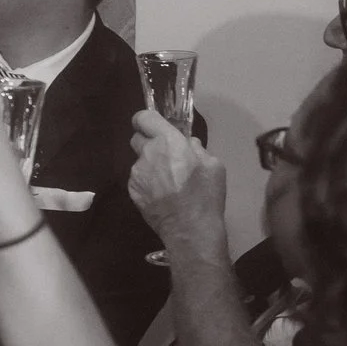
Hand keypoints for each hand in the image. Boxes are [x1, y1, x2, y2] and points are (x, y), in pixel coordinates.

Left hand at [128, 111, 228, 259]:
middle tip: (166, 156)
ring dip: (150, 165)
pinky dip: (147, 182)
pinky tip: (162, 194)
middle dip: (149, 143)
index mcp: (167, 142)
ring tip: (168, 182)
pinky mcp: (132, 190)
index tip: (156, 127)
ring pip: (139, 161)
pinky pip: (138, 179)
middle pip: (137, 138)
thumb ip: (197, 149)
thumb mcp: (214, 165)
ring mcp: (136, 173)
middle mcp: (147, 153)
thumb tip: (187, 144)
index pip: (143, 117)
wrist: (190, 228)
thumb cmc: (205, 194)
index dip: (148, 120)